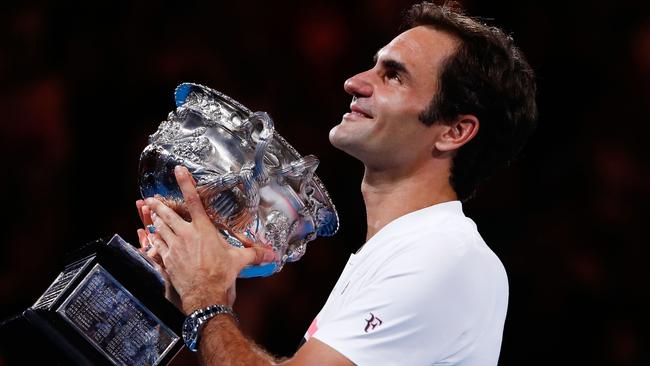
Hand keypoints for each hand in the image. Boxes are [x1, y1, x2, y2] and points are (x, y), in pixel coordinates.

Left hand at [144, 165, 274, 313]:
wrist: (205, 297)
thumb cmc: (222, 276)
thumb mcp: (239, 261)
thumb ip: (254, 254)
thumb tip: (272, 254)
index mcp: (204, 230)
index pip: (194, 201)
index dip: (185, 183)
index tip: (178, 170)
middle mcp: (186, 235)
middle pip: (168, 214)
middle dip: (158, 204)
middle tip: (151, 198)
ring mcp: (174, 247)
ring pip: (160, 228)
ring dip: (155, 220)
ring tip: (150, 213)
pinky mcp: (167, 260)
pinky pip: (157, 246)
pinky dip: (153, 239)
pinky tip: (151, 237)